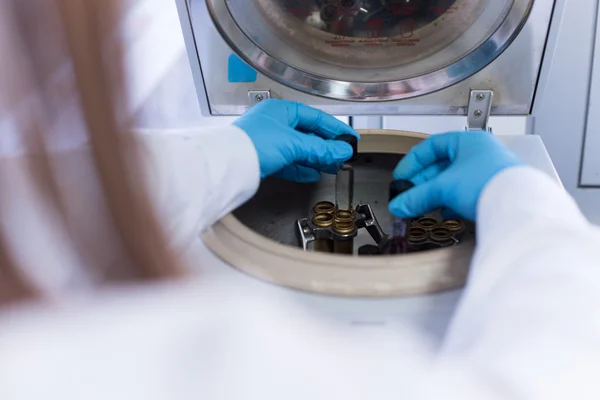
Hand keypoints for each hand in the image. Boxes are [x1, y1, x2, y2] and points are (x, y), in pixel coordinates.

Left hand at [233, 99, 358, 181]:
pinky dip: (301, 167)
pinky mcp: (263, 158)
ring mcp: (268, 141)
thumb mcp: (294, 144)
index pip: (315, 117)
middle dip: (327, 146)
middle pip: (307, 133)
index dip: (335, 129)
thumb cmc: (253, 144)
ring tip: (332, 166)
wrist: (226, 165)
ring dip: (316, 158)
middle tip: (343, 156)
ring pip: (298, 149)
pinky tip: (313, 173)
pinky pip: (288, 162)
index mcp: (281, 110)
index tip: (350, 139)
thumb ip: (321, 149)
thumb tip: (342, 151)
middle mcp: (274, 123)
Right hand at [389, 131, 522, 219]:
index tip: (401, 177)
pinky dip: (452, 201)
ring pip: (454, 179)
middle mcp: (480, 152)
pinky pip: (467, 192)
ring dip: (437, 192)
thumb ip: (417, 196)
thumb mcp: (443, 188)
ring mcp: (489, 171)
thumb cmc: (488, 183)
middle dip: (423, 181)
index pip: (431, 146)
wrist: (518, 206)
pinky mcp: (495, 189)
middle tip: (410, 194)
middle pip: (442, 164)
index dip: (412, 162)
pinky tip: (445, 211)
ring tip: (424, 204)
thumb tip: (399, 204)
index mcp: (468, 141)